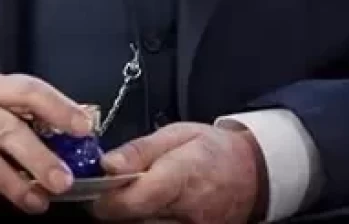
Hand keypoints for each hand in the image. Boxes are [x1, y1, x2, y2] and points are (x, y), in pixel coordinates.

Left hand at [90, 122, 265, 222]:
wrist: (252, 174)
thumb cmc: (213, 150)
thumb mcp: (176, 134)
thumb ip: (138, 150)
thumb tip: (106, 164)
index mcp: (183, 175)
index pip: (134, 200)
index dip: (106, 197)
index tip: (96, 187)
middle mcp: (189, 210)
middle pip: (133, 220)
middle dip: (116, 206)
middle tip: (114, 188)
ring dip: (131, 214)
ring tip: (135, 195)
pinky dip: (146, 220)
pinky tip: (149, 207)